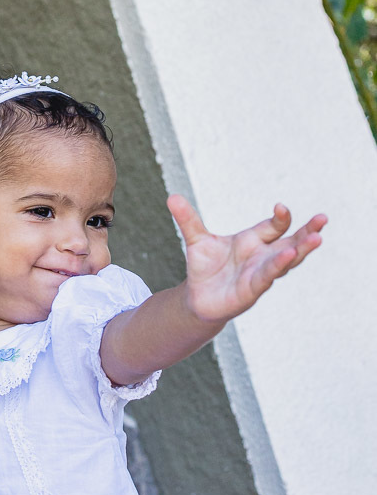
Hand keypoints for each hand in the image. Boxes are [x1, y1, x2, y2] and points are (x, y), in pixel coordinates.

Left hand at [167, 194, 326, 324]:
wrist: (197, 297)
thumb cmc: (205, 267)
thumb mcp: (196, 240)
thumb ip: (188, 220)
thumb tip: (171, 197)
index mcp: (254, 240)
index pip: (275, 226)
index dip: (281, 218)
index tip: (281, 207)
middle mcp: (262, 256)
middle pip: (292, 243)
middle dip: (308, 232)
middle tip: (323, 219)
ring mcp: (260, 273)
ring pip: (286, 261)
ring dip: (301, 250)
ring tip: (317, 238)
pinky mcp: (252, 290)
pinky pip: (268, 277)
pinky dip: (277, 267)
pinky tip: (287, 256)